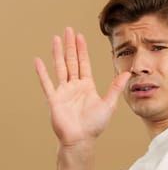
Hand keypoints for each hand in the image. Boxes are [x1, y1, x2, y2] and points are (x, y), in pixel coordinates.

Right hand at [35, 27, 129, 145]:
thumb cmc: (95, 125)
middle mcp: (74, 86)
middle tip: (68, 30)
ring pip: (60, 68)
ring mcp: (63, 92)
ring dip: (57, 53)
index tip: (80, 36)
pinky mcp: (54, 99)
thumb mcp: (109, 104)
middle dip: (70, 46)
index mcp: (87, 86)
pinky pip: (47, 83)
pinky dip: (42, 73)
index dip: (82, 50)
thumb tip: (127, 73)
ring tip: (55, 38)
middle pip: (71, 61)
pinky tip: (38, 61)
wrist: (81, 139)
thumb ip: (116, 88)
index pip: (84, 63)